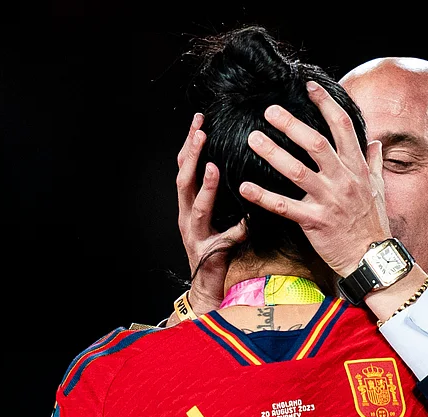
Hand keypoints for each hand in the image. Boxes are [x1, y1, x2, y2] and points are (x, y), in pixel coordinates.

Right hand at [174, 112, 246, 320]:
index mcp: (188, 204)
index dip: (189, 144)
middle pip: (183, 180)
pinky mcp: (209, 252)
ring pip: (196, 207)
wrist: (206, 285)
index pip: (185, 167)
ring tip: (210, 166)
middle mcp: (186, 216)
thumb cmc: (214, 247)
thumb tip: (239, 168)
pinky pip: (223, 240)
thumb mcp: (217, 214)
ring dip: (204, 187)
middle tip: (200, 131)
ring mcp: (195, 235)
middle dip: (190, 155)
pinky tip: (244, 224)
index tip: (199, 120)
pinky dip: (234, 231)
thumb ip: (223, 194)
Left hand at [237, 81, 389, 276]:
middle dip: (291, 124)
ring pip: (297, 171)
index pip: (343, 127)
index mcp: (357, 168)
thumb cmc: (372, 223)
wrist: (371, 258)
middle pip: (316, 143)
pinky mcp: (315, 222)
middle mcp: (344, 180)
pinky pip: (285, 207)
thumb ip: (373, 163)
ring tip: (252, 139)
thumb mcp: (378, 189)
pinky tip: (245, 187)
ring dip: (273, 153)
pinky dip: (264, 197)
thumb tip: (375, 142)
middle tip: (269, 111)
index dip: (326, 104)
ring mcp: (329, 201)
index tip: (310, 86)